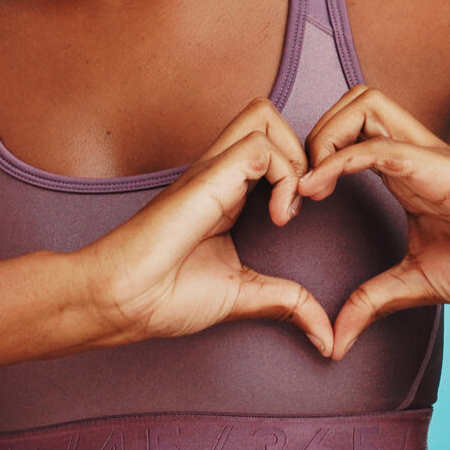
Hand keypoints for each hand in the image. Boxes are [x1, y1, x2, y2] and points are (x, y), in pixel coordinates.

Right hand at [80, 99, 335, 355]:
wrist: (124, 300)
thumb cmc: (166, 294)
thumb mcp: (242, 295)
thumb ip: (285, 301)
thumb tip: (325, 335)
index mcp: (225, 191)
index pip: (269, 145)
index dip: (298, 168)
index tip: (302, 216)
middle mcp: (219, 171)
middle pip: (266, 114)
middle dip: (301, 148)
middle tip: (308, 199)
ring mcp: (212, 170)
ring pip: (264, 116)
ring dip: (294, 158)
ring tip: (293, 207)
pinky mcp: (209, 177)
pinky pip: (260, 146)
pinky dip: (285, 177)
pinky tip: (279, 218)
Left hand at [298, 86, 449, 358]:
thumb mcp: (417, 283)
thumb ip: (373, 300)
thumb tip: (335, 341)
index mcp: (404, 172)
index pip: (350, 131)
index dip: (313, 154)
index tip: (291, 202)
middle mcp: (410, 153)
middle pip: (352, 102)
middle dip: (313, 132)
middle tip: (297, 186)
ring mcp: (423, 155)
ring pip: (362, 104)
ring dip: (324, 135)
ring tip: (307, 186)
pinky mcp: (435, 166)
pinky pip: (375, 145)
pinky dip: (337, 160)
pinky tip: (316, 191)